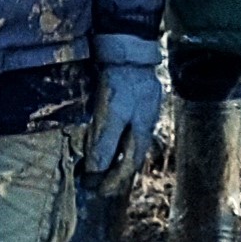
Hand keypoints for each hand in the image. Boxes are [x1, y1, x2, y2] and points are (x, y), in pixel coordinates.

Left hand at [89, 35, 167, 184]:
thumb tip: (96, 169)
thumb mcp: (113, 114)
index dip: (114, 180)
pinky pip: (125, 128)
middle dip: (116, 172)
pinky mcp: (133, 99)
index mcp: (142, 131)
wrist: (129, 50)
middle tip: (98, 185)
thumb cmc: (122, 83)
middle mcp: (144, 124)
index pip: (129, 165)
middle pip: (131, 156)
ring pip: (129, 142)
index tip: (98, 192)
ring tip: (102, 167)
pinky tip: (107, 138)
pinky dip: (115, 139)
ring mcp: (141, 112)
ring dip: (116, 157)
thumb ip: (105, 141)